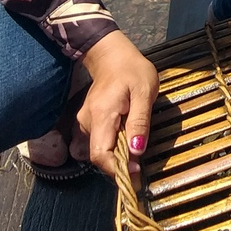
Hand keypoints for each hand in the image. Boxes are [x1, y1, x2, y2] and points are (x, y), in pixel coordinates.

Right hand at [74, 31, 158, 187]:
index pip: (101, 154)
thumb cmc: (132, 71)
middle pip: (100, 155)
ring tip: (136, 153)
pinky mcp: (89, 122)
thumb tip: (137, 151)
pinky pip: (101, 141)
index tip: (135, 173)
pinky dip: (114, 146)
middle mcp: (87, 122)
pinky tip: (127, 140)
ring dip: (117, 156)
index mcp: (101, 115)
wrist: (113, 56)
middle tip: (140, 170)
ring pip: (100, 149)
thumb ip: (140, 122)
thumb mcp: (144, 92)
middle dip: (119, 166)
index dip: (117, 169)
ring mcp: (85, 122)